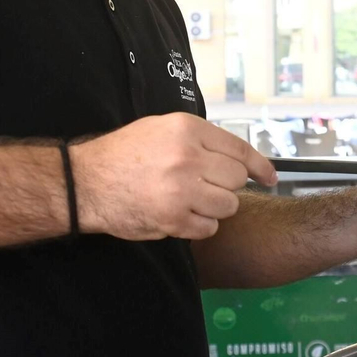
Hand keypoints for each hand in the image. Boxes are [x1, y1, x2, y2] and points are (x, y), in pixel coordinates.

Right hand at [70, 113, 276, 240]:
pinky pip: (209, 228)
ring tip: (192, 201)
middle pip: (237, 180)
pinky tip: (182, 215)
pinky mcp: (172, 220)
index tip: (271, 177)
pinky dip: (200, 225)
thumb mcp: (162, 129)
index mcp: (187, 130)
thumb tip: (241, 158)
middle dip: (227, 186)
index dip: (260, 166)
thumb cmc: (125, 154)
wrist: (86, 182)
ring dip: (216, 207)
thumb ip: (200, 140)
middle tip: (206, 187)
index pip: (240, 150)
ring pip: (228, 206)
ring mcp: (181, 190)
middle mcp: (188, 158)